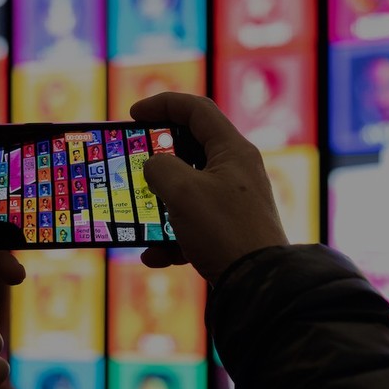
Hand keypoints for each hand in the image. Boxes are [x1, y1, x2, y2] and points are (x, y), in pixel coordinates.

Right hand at [131, 93, 288, 284]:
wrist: (257, 284)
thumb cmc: (223, 229)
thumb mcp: (182, 191)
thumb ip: (160, 168)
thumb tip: (155, 168)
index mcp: (233, 150)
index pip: (197, 110)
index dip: (163, 104)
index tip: (133, 113)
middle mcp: (237, 171)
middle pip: (191, 149)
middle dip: (157, 158)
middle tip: (132, 163)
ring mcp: (234, 202)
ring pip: (188, 192)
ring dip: (159, 205)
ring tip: (137, 217)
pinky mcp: (229, 232)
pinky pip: (193, 225)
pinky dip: (171, 238)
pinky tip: (154, 256)